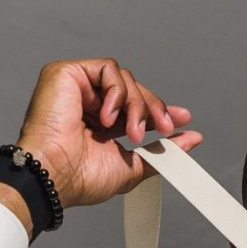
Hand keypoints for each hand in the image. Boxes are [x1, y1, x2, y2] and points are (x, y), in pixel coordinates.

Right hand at [12, 57, 201, 210]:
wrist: (54, 175)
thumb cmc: (80, 178)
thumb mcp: (132, 167)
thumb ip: (161, 152)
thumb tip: (192, 139)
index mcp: (99, 125)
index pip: (135, 107)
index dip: (159, 110)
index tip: (182, 119)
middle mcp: (88, 104)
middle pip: (133, 90)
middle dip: (152, 109)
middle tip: (163, 128)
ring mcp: (77, 87)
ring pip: (124, 79)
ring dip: (135, 106)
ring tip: (129, 132)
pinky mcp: (67, 73)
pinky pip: (108, 69)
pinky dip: (116, 92)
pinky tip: (106, 116)